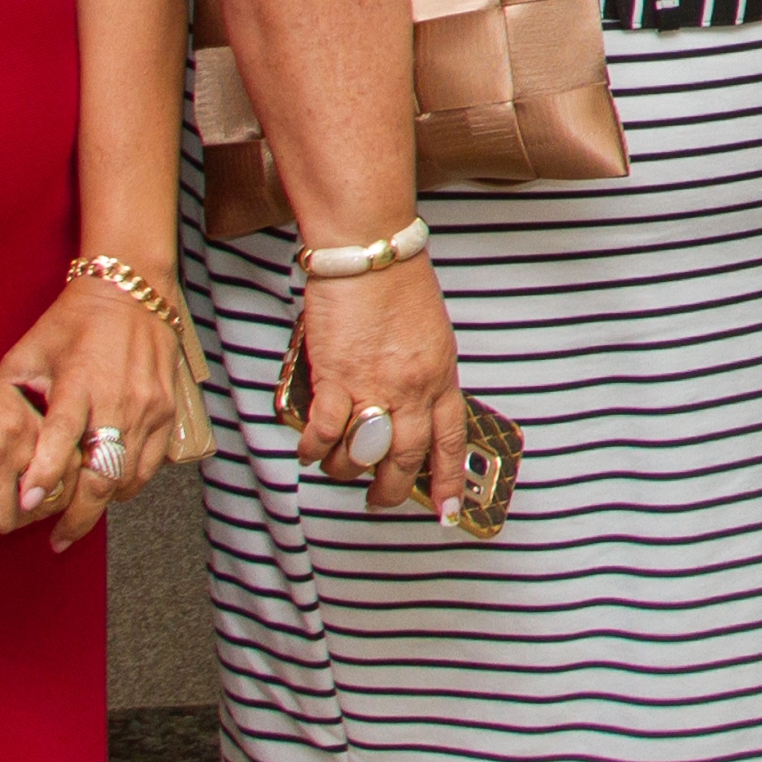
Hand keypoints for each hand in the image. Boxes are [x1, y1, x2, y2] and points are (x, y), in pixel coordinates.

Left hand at [0, 271, 185, 551]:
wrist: (132, 292)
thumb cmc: (75, 320)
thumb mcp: (30, 350)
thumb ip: (6, 392)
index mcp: (80, 382)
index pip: (62, 437)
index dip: (45, 474)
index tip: (26, 502)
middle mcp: (119, 398)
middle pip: (102, 472)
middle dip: (78, 514)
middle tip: (57, 539)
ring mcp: (148, 407)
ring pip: (129, 475)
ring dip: (103, 502)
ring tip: (79, 518)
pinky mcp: (167, 410)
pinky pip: (150, 463)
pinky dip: (128, 483)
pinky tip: (109, 489)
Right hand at [295, 261, 475, 520]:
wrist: (370, 251)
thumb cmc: (398, 283)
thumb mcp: (431, 335)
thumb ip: (424, 374)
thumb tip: (410, 406)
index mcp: (442, 376)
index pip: (450, 441)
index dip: (449, 482)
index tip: (448, 511)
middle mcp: (414, 388)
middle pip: (406, 458)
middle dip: (391, 489)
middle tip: (379, 499)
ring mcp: (376, 385)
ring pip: (363, 453)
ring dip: (347, 469)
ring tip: (338, 468)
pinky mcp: (338, 377)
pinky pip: (325, 431)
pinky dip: (315, 448)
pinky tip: (310, 451)